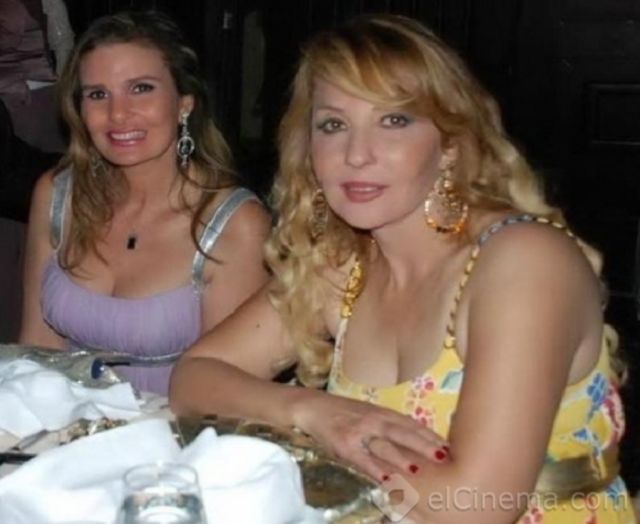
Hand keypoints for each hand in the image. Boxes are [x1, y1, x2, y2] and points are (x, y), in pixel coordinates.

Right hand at [291, 389, 448, 480]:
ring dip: (400, 457)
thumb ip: (391, 425)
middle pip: (403, 433)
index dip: (430, 436)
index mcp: (384, 413)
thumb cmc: (344, 413)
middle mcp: (374, 420)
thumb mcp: (370, 414)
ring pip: (384, 445)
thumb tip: (418, 440)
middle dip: (424, 445)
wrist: (313, 406)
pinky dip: (374, 468)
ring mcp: (359, 432)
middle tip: (443, 457)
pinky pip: (362, 458)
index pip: (412, 424)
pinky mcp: (344, 444)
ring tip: (416, 468)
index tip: (450, 448)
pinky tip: (386, 478)